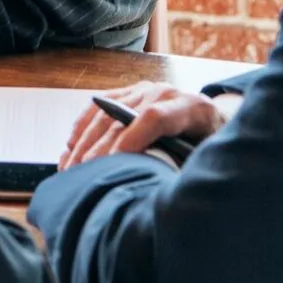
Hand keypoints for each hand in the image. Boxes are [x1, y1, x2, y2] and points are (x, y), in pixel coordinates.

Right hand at [60, 80, 223, 168]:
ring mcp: (144, 90)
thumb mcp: (207, 160)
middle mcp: (165, 92)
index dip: (133, 139)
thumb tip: (157, 192)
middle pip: (122, 118)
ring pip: (104, 112)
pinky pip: (97, 106)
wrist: (213, 120)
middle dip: (100, 150)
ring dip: (83, 142)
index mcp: (192, 107)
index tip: (114, 164)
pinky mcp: (128, 92)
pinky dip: (81, 127)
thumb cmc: (210, 147)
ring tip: (70, 169)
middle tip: (82, 177)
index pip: (156, 117)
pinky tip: (69, 148)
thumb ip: (185, 169)